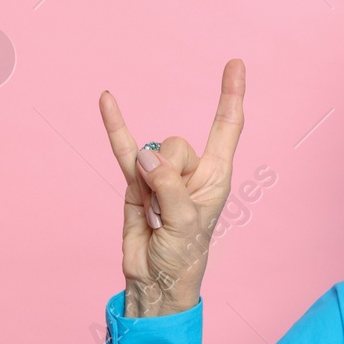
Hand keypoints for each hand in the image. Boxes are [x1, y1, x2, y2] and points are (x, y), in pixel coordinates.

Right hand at [100, 60, 246, 317]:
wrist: (154, 281)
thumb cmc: (182, 258)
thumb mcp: (184, 224)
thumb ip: (169, 187)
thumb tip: (147, 156)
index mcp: (217, 176)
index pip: (227, 127)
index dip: (231, 95)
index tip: (236, 63)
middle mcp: (193, 170)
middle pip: (178, 143)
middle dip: (169, 172)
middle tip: (170, 209)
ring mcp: (162, 173)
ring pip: (152, 151)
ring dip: (148, 183)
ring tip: (155, 214)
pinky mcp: (136, 182)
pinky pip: (124, 148)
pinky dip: (116, 126)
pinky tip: (107, 99)